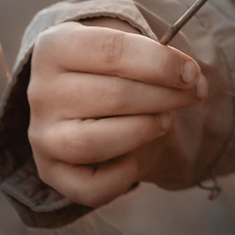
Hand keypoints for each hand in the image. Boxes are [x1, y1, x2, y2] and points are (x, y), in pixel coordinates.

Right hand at [27, 18, 207, 207]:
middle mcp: (40, 92)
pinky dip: (123, 177)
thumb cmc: (112, 69)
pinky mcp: (50, 173)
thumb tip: (194, 81)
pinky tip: (136, 155)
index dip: (161, 63)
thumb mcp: (127, 49)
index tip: (192, 73)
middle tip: (193, 95)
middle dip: (165, 97)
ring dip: (144, 131)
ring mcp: (41, 136)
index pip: (112, 50)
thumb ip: (158, 60)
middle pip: (113, 96)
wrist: (78, 99)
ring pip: (95, 142)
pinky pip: (90, 188)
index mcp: (55, 47)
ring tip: (165, 120)